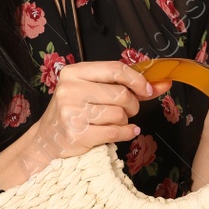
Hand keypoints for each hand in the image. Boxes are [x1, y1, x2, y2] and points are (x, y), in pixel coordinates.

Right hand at [0, 61, 171, 189]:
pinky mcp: (78, 135)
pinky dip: (126, 133)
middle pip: (121, 94)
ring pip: (119, 115)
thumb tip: (162, 83)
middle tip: (126, 111)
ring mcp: (72, 113)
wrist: (47, 140)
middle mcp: (70, 90)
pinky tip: (125, 132)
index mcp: (74, 72)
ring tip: (114, 122)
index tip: (147, 90)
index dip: (137, 80)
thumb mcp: (92, 91)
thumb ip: (125, 86)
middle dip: (131, 105)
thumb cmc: (74, 112)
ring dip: (125, 121)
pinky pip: (116, 132)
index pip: (115, 69)